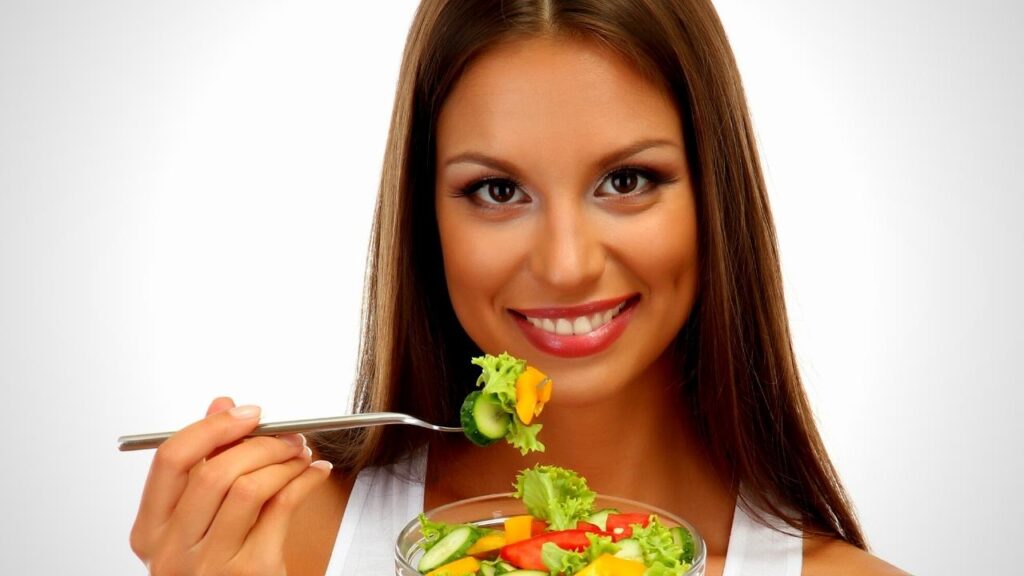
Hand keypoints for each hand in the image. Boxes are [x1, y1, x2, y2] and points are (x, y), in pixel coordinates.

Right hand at [130, 397, 333, 574]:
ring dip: (285, 461)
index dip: (212, 427)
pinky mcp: (251, 570)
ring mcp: (209, 564)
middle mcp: (171, 550)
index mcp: (150, 531)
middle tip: (288, 435)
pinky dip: (305, 481)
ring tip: (302, 455)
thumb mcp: (201, 521)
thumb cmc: (219, 567)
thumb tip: (222, 405)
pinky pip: (281, 508)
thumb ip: (206, 463)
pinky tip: (315, 474)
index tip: (249, 413)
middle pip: (214, 472)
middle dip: (260, 443)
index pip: (171, 459)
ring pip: (249, 488)